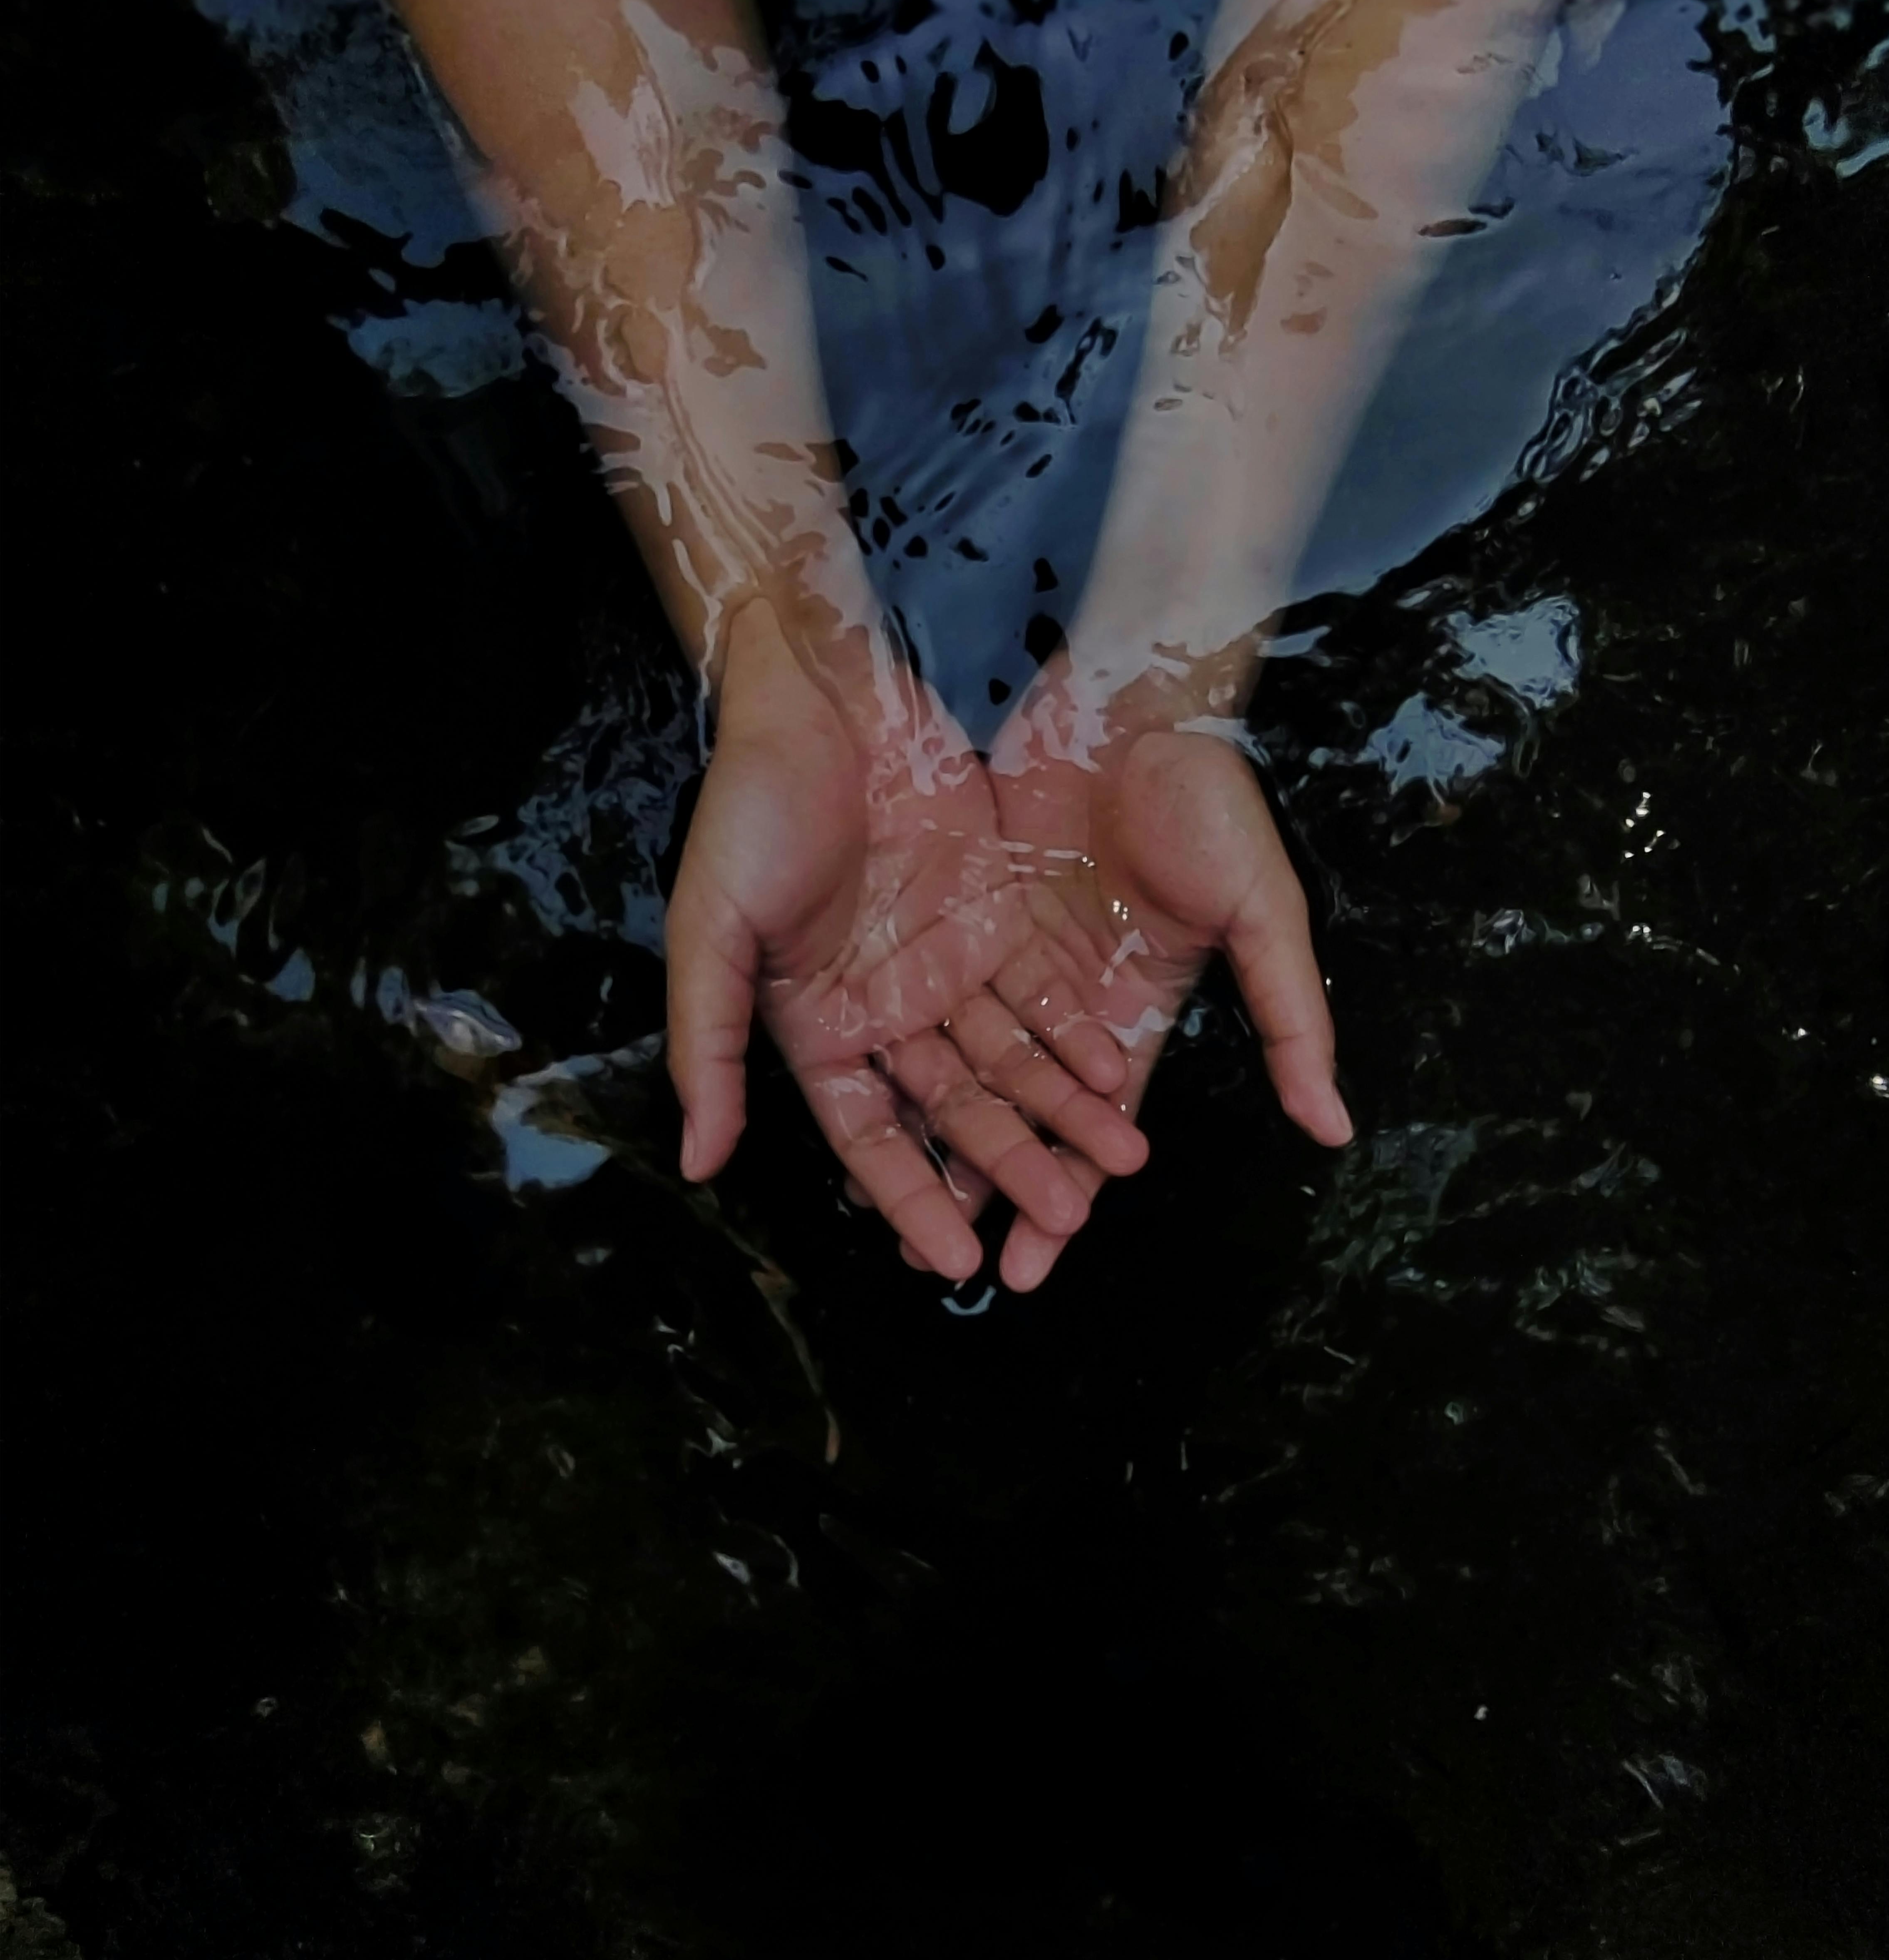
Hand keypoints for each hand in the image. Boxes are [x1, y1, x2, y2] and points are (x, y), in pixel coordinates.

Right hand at [665, 602, 1149, 1278]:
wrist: (822, 694)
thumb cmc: (750, 808)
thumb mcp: (709, 929)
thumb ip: (706, 1047)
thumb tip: (698, 1163)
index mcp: (815, 1028)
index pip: (870, 1140)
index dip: (911, 1202)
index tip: (957, 1265)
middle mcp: (886, 1013)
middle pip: (956, 1111)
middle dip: (1011, 1166)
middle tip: (1066, 1216)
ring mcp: (942, 967)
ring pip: (1011, 1062)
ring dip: (1061, 1113)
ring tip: (1119, 1162)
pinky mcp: (992, 918)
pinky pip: (1041, 995)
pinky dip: (1076, 1037)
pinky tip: (1115, 1076)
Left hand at [938, 654, 1351, 1290]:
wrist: (1137, 699)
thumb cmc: (1211, 802)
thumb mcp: (1264, 912)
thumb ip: (1293, 1020)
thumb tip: (1335, 1128)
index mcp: (1138, 1014)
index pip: (1095, 1131)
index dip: (1065, 1197)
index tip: (1029, 1270)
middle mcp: (1073, 1002)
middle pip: (1022, 1116)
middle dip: (990, 1186)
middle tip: (944, 1262)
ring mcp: (1018, 958)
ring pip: (969, 1066)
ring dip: (941, 1130)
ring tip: (898, 1200)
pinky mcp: (973, 914)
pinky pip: (936, 997)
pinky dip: (911, 1048)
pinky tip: (876, 1098)